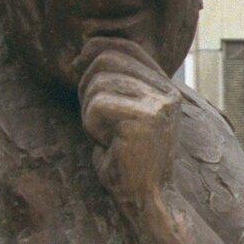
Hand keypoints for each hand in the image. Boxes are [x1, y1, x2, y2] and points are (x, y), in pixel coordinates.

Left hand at [78, 37, 179, 203]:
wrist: (143, 197)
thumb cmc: (125, 157)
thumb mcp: (118, 111)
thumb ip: (111, 82)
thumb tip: (82, 53)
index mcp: (165, 87)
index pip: (127, 46)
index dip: (95, 48)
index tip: (75, 66)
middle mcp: (167, 91)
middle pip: (107, 59)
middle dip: (86, 84)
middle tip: (93, 116)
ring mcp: (160, 104)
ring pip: (98, 83)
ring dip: (89, 111)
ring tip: (105, 134)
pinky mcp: (146, 120)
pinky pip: (98, 106)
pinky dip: (92, 126)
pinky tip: (107, 143)